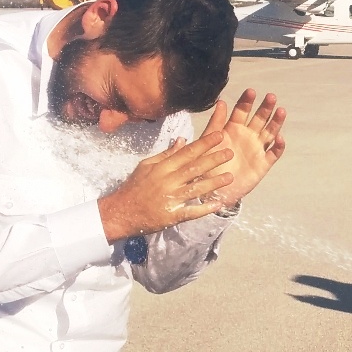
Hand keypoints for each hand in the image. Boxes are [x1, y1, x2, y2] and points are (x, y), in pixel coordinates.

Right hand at [97, 136, 235, 241]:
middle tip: (230, 153)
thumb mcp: (147, 166)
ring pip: (195, 189)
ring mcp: (170, 199)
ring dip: (214, 183)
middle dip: (213, 159)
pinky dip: (204, 208)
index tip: (219, 136)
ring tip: (230, 177)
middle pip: (194, 168)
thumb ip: (167, 154)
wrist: (121, 212)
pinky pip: (190, 212)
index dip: (204, 144)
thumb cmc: (135, 187)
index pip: (187, 153)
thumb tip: (183, 140)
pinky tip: (218, 204)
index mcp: (162, 167)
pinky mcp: (171, 216)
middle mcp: (167, 181)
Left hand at [206, 88, 286, 205]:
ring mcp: (256, 149)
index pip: (242, 111)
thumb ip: (215, 123)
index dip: (247, 101)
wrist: (212, 190)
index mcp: (233, 129)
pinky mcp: (263, 164)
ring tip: (281, 111)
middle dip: (265, 108)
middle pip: (260, 119)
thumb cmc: (207, 165)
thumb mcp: (208, 142)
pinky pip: (273, 153)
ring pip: (270, 132)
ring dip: (276, 122)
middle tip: (271, 97)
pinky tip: (279, 138)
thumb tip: (221, 102)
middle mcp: (247, 136)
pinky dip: (278, 146)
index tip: (251, 91)